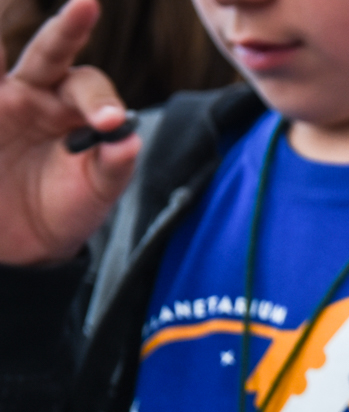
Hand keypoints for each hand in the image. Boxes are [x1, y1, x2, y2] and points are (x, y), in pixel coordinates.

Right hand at [0, 0, 138, 265]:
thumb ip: (113, 167)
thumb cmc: (68, 209)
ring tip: (5, 5)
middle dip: (68, 29)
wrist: (24, 243)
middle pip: (49, 53)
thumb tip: (128, 140)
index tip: (109, 123)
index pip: (89, 87)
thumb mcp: (95, 194)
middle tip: (87, 4)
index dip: (100, 101)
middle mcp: (35, 92)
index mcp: (74, 108)